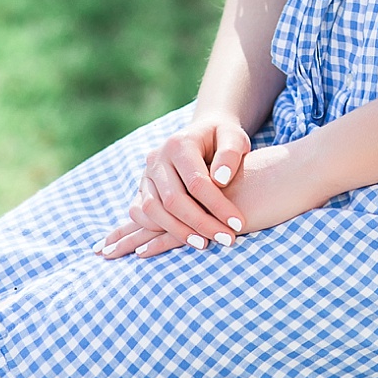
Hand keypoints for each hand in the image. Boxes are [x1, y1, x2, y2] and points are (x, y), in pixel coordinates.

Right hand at [96, 112, 252, 259]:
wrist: (204, 134)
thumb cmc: (223, 138)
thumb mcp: (234, 137)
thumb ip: (230, 154)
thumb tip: (220, 180)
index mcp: (180, 143)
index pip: (196, 182)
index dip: (218, 206)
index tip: (238, 224)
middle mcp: (157, 158)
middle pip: (173, 200)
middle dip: (201, 224)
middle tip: (227, 239)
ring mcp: (146, 174)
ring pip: (153, 210)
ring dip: (179, 231)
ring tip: (206, 243)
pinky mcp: (141, 188)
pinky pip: (139, 213)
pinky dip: (157, 229)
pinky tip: (185, 237)